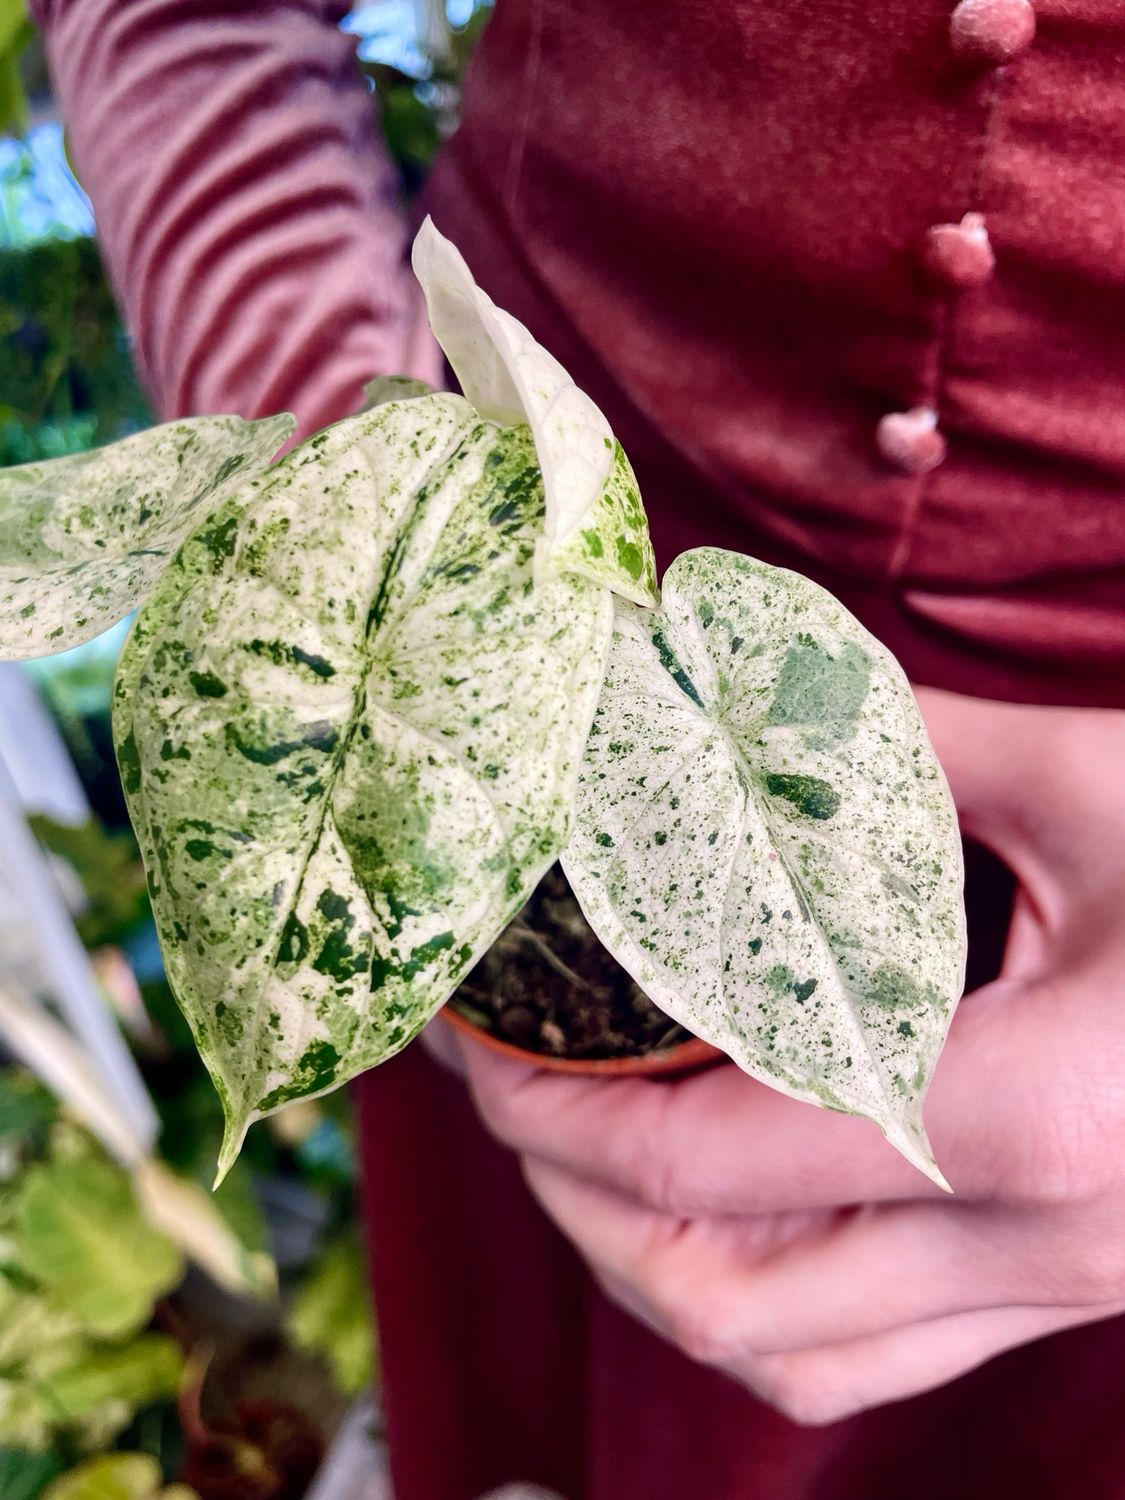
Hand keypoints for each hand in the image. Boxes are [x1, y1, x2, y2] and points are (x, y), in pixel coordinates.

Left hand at [449, 690, 1124, 1423]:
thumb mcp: (1087, 782)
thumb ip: (887, 752)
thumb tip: (727, 711)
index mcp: (1028, 1113)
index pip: (709, 1164)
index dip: (562, 1120)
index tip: (484, 1060)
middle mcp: (1048, 1243)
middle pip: (732, 1303)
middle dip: (586, 1216)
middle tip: (518, 1107)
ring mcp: (1075, 1290)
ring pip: (807, 1359)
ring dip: (670, 1273)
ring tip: (598, 1163)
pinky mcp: (1087, 1284)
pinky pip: (889, 1349)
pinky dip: (775, 1296)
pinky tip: (741, 1202)